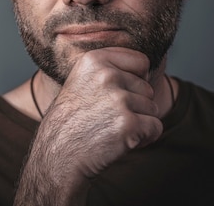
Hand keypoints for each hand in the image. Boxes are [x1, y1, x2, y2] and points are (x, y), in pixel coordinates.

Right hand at [14, 47, 162, 204]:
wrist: (58, 153)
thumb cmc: (72, 119)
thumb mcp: (82, 80)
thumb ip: (109, 69)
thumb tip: (146, 69)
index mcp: (95, 60)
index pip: (141, 61)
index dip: (136, 80)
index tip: (118, 94)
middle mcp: (107, 75)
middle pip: (148, 88)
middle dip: (136, 106)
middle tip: (109, 118)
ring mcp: (118, 99)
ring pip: (152, 108)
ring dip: (139, 123)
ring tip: (112, 129)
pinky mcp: (128, 124)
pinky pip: (155, 127)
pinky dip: (144, 138)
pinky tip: (122, 142)